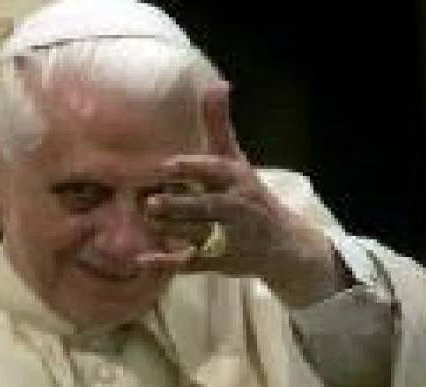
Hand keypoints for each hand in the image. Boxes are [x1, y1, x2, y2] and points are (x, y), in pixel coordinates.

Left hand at [138, 81, 346, 306]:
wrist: (284, 244)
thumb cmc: (250, 193)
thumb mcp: (236, 160)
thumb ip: (219, 126)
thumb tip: (217, 84)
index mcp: (239, 180)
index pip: (219, 172)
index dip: (196, 168)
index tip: (170, 166)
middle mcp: (237, 209)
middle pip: (209, 207)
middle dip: (183, 205)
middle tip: (152, 202)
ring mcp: (229, 237)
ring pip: (200, 235)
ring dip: (174, 230)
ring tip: (149, 221)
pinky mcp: (218, 261)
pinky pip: (192, 263)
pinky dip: (167, 263)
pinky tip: (141, 259)